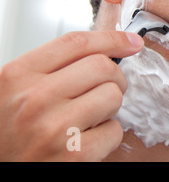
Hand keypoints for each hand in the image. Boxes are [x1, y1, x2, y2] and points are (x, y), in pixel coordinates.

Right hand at [0, 31, 143, 160]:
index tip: (131, 41)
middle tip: (103, 90)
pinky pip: (115, 131)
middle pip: (103, 66)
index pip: (77, 43)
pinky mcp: (74, 154)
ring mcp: (54, 127)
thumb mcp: (17, 90)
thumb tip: (105, 51)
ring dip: (109, 107)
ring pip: (113, 96)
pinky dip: (108, 136)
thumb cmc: (10, 134)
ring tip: (88, 118)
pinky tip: (86, 140)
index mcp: (18, 75)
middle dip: (114, 78)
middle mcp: (34, 98)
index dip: (112, 38)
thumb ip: (52, 68)